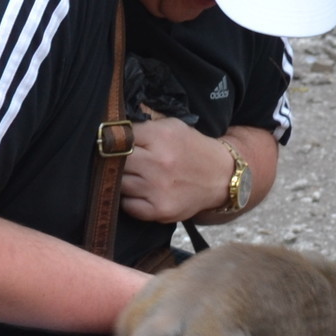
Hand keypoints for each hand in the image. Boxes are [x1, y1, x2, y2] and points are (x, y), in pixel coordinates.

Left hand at [119, 115, 233, 223]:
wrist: (221, 177)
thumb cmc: (193, 150)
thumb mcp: (173, 126)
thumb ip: (145, 125)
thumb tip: (113, 128)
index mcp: (161, 136)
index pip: (120, 136)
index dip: (116, 140)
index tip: (118, 144)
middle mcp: (159, 161)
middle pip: (115, 160)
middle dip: (116, 160)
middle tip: (123, 162)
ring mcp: (158, 188)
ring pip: (119, 183)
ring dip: (123, 180)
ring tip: (136, 176)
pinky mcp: (160, 210)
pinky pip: (128, 206)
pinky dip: (130, 200)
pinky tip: (141, 193)